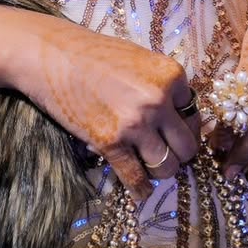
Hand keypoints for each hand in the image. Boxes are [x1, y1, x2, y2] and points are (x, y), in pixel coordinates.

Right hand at [9, 15, 201, 200]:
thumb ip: (162, 86)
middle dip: (179, 154)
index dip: (184, 126)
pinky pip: (135, 178)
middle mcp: (159, 99)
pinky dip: (140, 189)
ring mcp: (135, 123)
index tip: (174, 133)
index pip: (194, 115)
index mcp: (171, 75)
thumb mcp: (140, 60)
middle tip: (167, 154)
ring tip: (151, 168)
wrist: (53, 56)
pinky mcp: (110, 143)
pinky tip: (141, 192)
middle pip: (187, 147)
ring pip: (167, 166)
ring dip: (160, 171)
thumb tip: (178, 116)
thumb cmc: (95, 54)